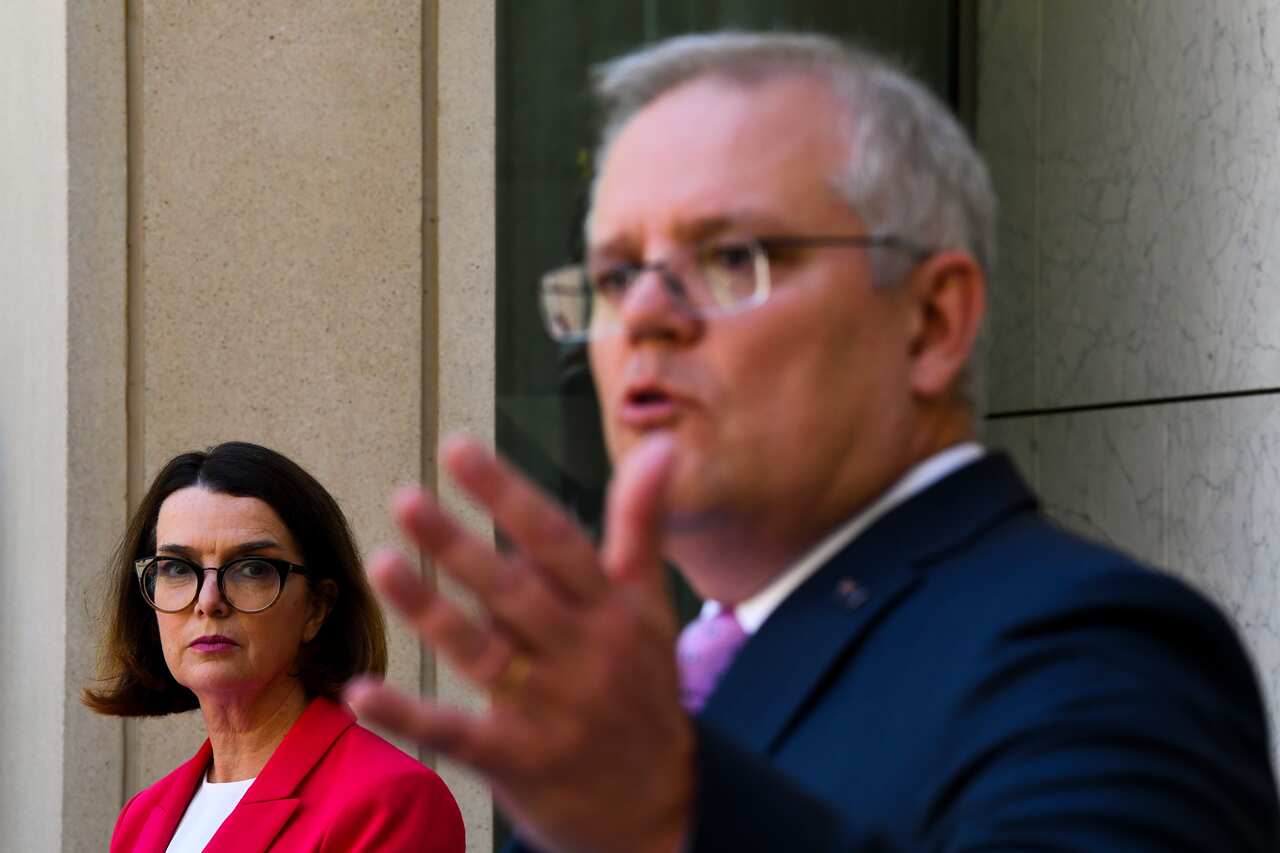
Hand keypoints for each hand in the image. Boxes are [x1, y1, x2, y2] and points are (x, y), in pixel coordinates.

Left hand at [345, 434, 693, 852]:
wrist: (662, 804)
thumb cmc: (645, 687)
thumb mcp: (651, 605)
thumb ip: (642, 523)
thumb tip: (661, 444)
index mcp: (613, 610)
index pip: (557, 542)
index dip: (507, 495)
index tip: (457, 449)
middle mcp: (584, 654)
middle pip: (514, 593)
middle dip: (458, 545)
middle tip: (406, 499)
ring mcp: (550, 710)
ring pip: (483, 653)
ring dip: (429, 610)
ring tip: (382, 564)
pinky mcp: (517, 760)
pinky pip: (457, 734)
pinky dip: (409, 715)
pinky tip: (361, 691)